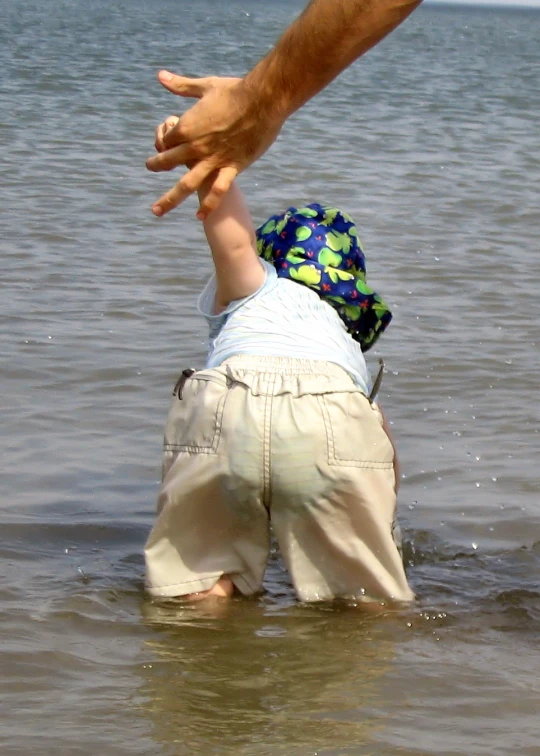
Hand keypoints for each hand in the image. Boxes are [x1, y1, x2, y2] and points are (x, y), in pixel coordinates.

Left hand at [146, 71, 282, 218]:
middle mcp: (196, 146)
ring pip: (186, 184)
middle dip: (156, 165)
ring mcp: (213, 159)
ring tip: (157, 210)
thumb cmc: (235, 90)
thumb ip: (181, 86)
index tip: (165, 141)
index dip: (163, 140)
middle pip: (169, 162)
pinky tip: (199, 216)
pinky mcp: (232, 167)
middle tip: (150, 168)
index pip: (167, 140)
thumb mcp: (205, 86)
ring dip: (170, 198)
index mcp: (187, 126)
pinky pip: (217, 190)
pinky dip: (208, 204)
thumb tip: (160, 76)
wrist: (263, 100)